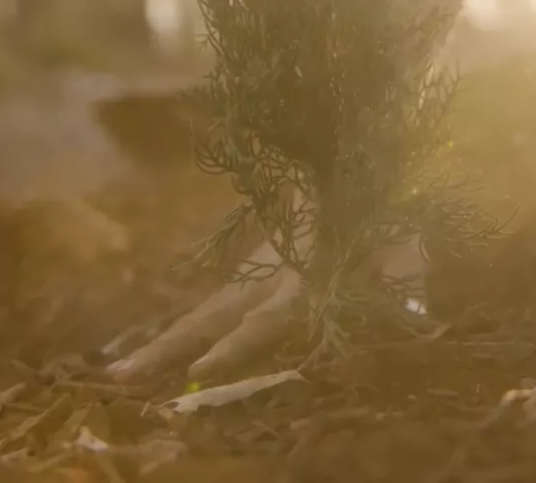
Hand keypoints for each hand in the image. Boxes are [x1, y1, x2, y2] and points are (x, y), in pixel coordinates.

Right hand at [105, 194, 427, 382]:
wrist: (359, 158)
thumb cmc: (386, 208)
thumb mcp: (404, 243)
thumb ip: (406, 280)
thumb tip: (416, 318)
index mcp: (304, 269)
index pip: (263, 315)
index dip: (236, 342)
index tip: (201, 368)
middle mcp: (270, 271)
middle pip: (213, 316)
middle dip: (170, 348)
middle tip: (119, 377)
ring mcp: (261, 266)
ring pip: (209, 309)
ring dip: (169, 340)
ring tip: (122, 368)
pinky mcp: (261, 263)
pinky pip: (222, 300)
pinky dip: (191, 327)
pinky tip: (162, 347)